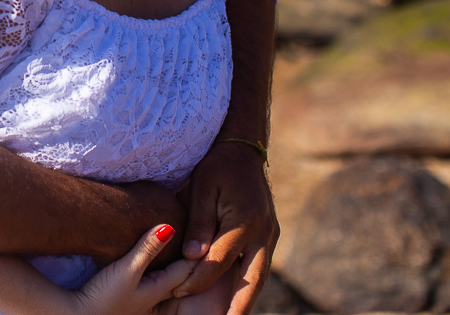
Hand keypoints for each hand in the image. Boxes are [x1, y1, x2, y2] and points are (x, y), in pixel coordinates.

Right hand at [71, 225, 195, 314]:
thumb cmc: (103, 297)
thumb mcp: (127, 271)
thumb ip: (147, 249)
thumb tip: (170, 226)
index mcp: (159, 289)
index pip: (186, 268)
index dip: (197, 252)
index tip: (207, 234)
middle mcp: (153, 295)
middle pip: (177, 275)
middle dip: (187, 259)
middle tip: (199, 238)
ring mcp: (140, 297)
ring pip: (162, 276)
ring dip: (169, 262)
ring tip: (177, 244)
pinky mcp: (126, 295)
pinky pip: (147, 277)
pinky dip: (153, 265)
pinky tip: (148, 257)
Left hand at [172, 141, 277, 314]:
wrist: (243, 151)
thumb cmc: (216, 168)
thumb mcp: (202, 189)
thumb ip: (199, 224)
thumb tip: (192, 257)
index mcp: (244, 220)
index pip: (218, 260)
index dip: (198, 277)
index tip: (178, 289)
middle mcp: (264, 232)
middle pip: (251, 279)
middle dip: (238, 306)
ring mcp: (271, 236)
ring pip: (259, 277)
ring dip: (247, 300)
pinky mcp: (270, 237)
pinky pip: (259, 267)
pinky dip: (249, 285)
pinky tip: (238, 300)